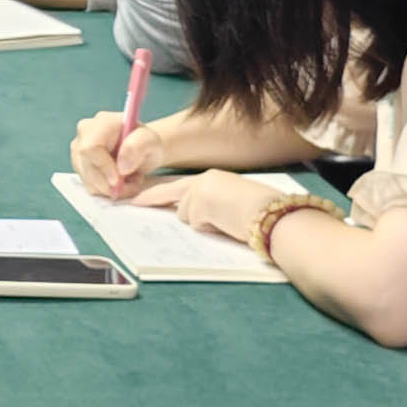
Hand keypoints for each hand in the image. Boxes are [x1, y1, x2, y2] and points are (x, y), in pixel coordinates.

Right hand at [71, 110, 171, 200]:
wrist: (141, 149)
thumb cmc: (146, 142)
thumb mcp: (151, 141)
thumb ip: (139, 146)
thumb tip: (122, 166)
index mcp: (102, 122)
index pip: (90, 147)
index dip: (102, 167)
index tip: (118, 182)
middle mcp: (85, 133)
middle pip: (86, 166)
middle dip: (109, 183)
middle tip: (131, 186)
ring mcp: (78, 149)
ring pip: (87, 179)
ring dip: (110, 188)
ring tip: (129, 181)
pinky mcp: (79, 165)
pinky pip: (88, 185)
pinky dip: (106, 190)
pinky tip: (119, 182)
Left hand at [137, 169, 290, 245]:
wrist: (274, 216)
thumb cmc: (262, 213)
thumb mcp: (233, 204)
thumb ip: (212, 205)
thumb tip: (194, 217)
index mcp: (214, 178)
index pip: (181, 185)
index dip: (160, 192)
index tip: (141, 197)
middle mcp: (205, 179)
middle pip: (173, 193)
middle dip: (151, 198)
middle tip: (133, 202)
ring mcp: (200, 189)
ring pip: (186, 214)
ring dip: (202, 222)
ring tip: (227, 220)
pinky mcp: (200, 202)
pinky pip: (196, 223)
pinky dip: (210, 227)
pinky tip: (227, 222)